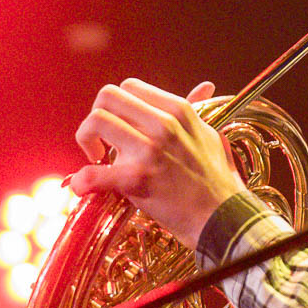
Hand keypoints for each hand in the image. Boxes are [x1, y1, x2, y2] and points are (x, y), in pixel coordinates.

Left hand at [72, 79, 245, 247]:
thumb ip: (198, 110)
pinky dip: (83, 181)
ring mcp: (150, 150)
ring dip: (86, 140)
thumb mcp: (211, 135)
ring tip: (97, 161)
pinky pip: (94, 173)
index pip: (129, 87)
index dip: (118, 107)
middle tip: (101, 142)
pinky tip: (84, 187)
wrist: (224, 220)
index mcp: (178, 110)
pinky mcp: (138, 179)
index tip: (120, 128)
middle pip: (107, 96)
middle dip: (96, 117)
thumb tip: (203, 87)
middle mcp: (163, 124)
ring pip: (95, 121)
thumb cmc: (219, 180)